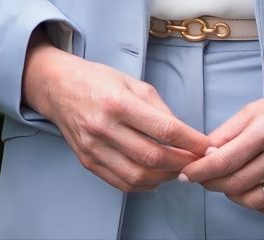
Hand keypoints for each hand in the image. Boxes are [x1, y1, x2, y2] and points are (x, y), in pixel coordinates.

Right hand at [23, 33, 210, 193]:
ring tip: (178, 169)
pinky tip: (155, 175)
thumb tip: (182, 133)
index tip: (206, 146)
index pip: (164, 128)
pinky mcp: (87, 162)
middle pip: (153, 156)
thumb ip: (157, 107)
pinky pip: (121, 182)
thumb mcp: (131, 81)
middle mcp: (104, 127)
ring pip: (138, 175)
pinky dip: (144, 184)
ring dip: (165, 177)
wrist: (57, 86)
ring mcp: (93, 148)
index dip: (190, 141)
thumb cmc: (97, 79)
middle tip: (197, 160)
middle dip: (181, 162)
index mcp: (119, 102)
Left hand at [176, 70, 263, 212]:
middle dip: (212, 183)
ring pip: (252, 200)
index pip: (225, 159)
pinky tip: (250, 188)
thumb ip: (231, 129)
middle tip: (202, 177)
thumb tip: (207, 149)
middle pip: (235, 182)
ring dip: (232, 194)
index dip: (201, 170)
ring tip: (228, 181)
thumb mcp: (260, 106)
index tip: (187, 173)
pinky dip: (255, 202)